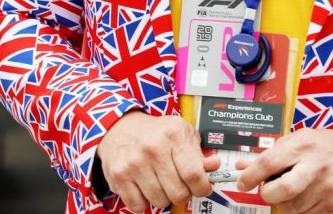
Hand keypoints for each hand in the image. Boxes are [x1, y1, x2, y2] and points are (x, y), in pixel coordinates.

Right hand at [96, 110, 219, 211]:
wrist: (121, 127)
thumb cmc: (156, 132)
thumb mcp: (182, 132)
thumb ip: (199, 152)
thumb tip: (214, 166)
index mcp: (173, 135)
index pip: (194, 174)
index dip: (202, 187)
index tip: (202, 188)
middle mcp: (153, 148)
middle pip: (178, 193)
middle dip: (183, 193)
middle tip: (179, 183)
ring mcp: (134, 163)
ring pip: (159, 201)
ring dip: (163, 196)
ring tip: (160, 181)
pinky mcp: (119, 176)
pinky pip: (138, 206)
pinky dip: (144, 202)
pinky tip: (144, 186)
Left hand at [236, 128, 332, 213]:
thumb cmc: (323, 146)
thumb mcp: (298, 139)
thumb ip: (272, 153)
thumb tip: (242, 165)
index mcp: (303, 145)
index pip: (270, 162)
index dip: (251, 175)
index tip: (242, 182)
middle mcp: (315, 166)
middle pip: (282, 190)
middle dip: (267, 194)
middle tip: (267, 190)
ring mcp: (326, 188)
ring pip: (292, 208)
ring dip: (284, 203)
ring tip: (290, 190)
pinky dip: (299, 209)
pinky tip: (304, 196)